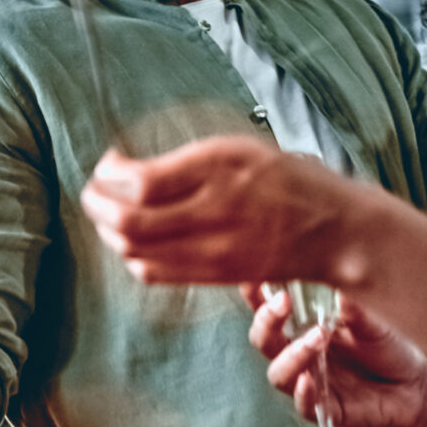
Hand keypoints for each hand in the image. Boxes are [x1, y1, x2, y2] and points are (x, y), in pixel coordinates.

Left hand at [81, 137, 370, 287]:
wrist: (333, 230)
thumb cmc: (284, 181)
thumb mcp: (237, 151)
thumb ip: (183, 163)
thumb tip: (123, 170)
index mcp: (221, 169)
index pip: (143, 183)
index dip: (111, 175)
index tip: (109, 163)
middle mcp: (215, 211)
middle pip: (130, 223)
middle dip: (98, 206)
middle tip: (93, 191)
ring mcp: (214, 250)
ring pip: (136, 252)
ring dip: (109, 233)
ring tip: (108, 214)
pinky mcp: (214, 276)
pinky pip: (155, 273)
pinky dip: (132, 257)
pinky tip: (134, 240)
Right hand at [247, 284, 426, 426]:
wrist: (415, 386)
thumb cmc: (387, 348)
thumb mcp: (373, 323)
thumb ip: (354, 310)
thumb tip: (340, 288)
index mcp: (303, 328)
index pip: (269, 312)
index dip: (253, 296)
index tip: (250, 276)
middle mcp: (299, 356)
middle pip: (264, 341)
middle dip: (267, 321)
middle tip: (284, 301)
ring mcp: (310, 383)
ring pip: (280, 374)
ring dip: (293, 355)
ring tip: (318, 337)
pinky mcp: (326, 410)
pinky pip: (305, 406)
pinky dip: (304, 394)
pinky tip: (310, 380)